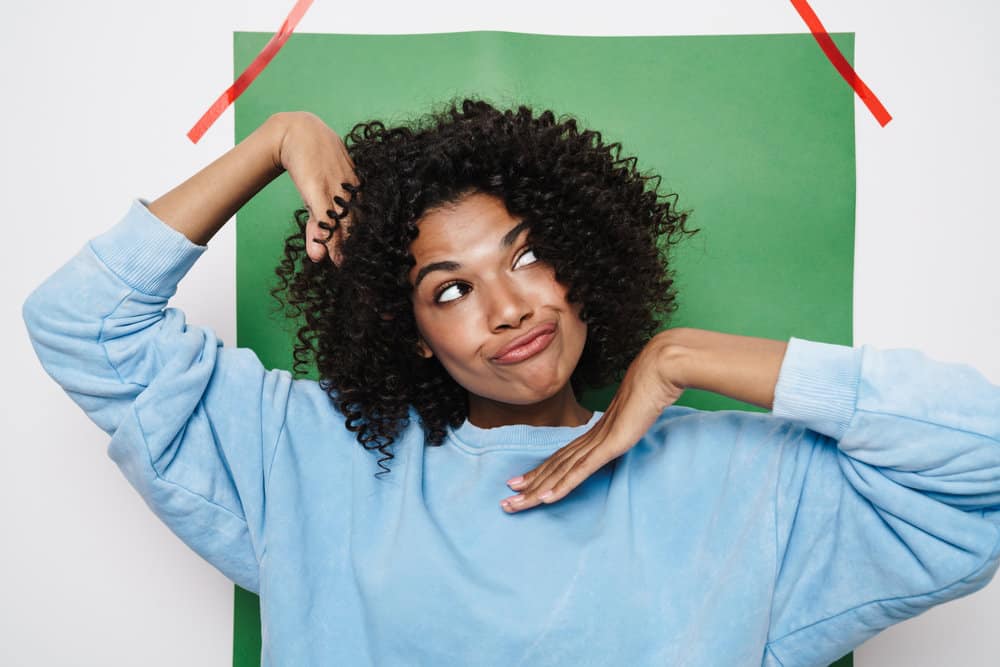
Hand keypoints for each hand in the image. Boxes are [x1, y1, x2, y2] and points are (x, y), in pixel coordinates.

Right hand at [274, 111, 360, 265]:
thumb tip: (320, 251)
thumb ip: (320, 223)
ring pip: (341, 226)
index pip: (367, 224)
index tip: (372, 266)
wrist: (296, 132)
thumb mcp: (319, 195)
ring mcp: (335, 191)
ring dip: (339, 249)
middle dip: (357, 252)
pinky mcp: (317, 189)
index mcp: (359, 193)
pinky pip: (323, 215)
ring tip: (340, 267)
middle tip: (360, 275)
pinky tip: (321, 250)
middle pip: (357, 229)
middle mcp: (351, 193)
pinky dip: (323, 233)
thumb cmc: (313, 164)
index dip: (369, 246)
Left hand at [500, 332, 685, 513]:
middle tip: (505, 504)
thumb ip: (620, 430)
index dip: (537, 474)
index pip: (558, 459)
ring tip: (515, 505)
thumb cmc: (647, 394)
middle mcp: (588, 440)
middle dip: (527, 488)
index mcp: (591, 435)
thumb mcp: (631, 419)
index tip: (518, 486)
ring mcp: (596, 443)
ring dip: (536, 491)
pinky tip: (546, 498)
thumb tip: (617, 435)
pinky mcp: (607, 447)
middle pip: (551, 468)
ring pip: (559, 473)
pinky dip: (562, 486)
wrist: (655, 375)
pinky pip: (580, 471)